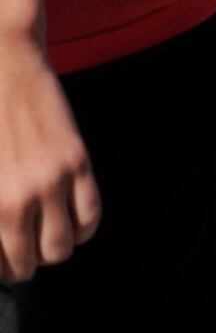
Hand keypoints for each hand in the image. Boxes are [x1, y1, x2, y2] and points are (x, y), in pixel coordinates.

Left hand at [0, 35, 92, 282]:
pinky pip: (91, 218)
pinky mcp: (76, 165)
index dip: (0, 266)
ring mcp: (49, 183)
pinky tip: (68, 218)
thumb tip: (1, 237)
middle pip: (27, 265)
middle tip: (18, 252)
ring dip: (52, 250)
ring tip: (43, 236)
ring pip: (62, 249)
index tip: (3, 257)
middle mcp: (14, 200)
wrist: (1, 65)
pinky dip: (82, 229)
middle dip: (22, 265)